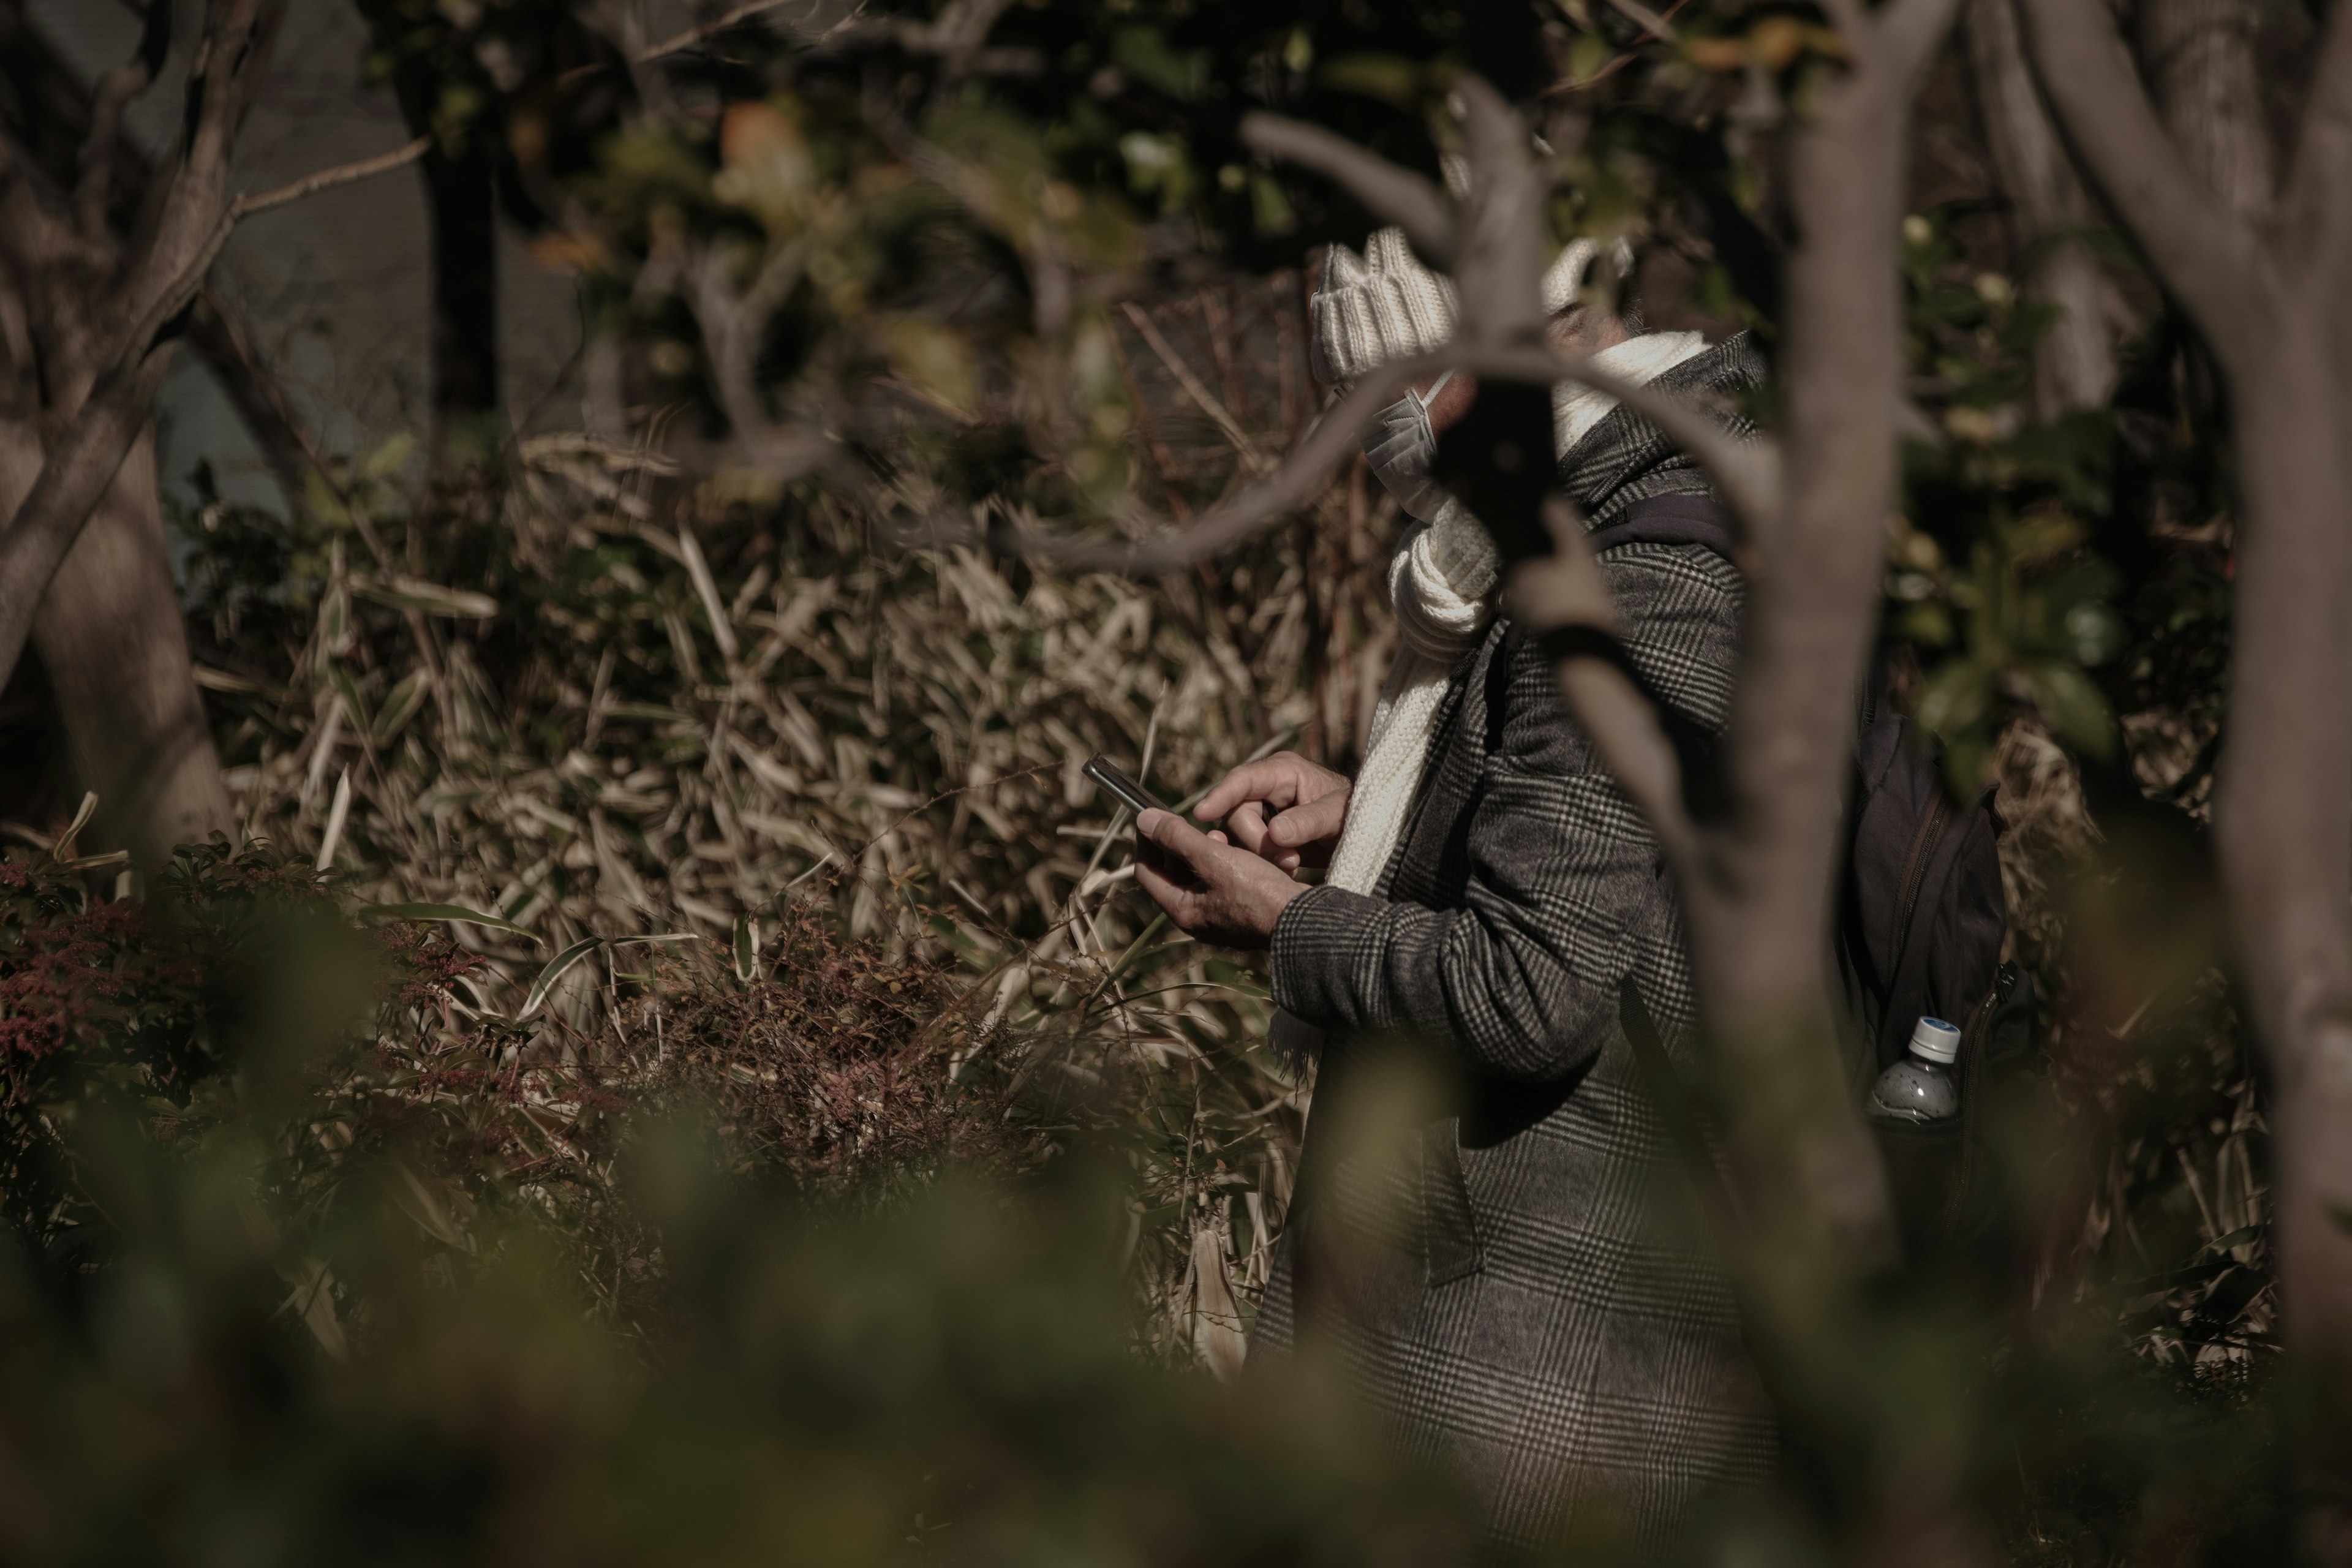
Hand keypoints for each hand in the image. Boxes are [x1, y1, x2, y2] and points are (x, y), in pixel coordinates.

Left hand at [1133, 808, 1305, 949]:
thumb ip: (1178, 838)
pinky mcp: (1240, 913)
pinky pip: (1222, 883)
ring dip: (1204, 851)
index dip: (1147, 841)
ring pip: (1199, 877)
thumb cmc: (1259, 893)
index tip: (1153, 818)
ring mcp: (1219, 918)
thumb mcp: (1215, 858)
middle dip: (1179, 845)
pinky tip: (1241, 851)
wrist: (1304, 921)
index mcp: (1182, 911)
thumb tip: (1144, 820)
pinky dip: (1224, 863)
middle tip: (1191, 823)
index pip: (1147, 872)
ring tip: (1220, 835)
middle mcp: (1196, 919)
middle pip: (1172, 874)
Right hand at [1195, 752, 1351, 872]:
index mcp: (1283, 771)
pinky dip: (1262, 863)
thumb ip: (1308, 821)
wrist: (1367, 833)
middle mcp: (1266, 787)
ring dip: (1260, 856)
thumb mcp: (1338, 816)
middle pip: (1235, 812)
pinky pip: (1246, 849)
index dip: (1220, 795)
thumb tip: (1274, 833)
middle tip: (1290, 861)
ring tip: (1292, 866)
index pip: (1242, 779)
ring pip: (1237, 834)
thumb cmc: (1356, 814)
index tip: (1202, 813)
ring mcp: (1262, 811)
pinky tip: (1285, 870)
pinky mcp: (1261, 833)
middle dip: (1256, 841)